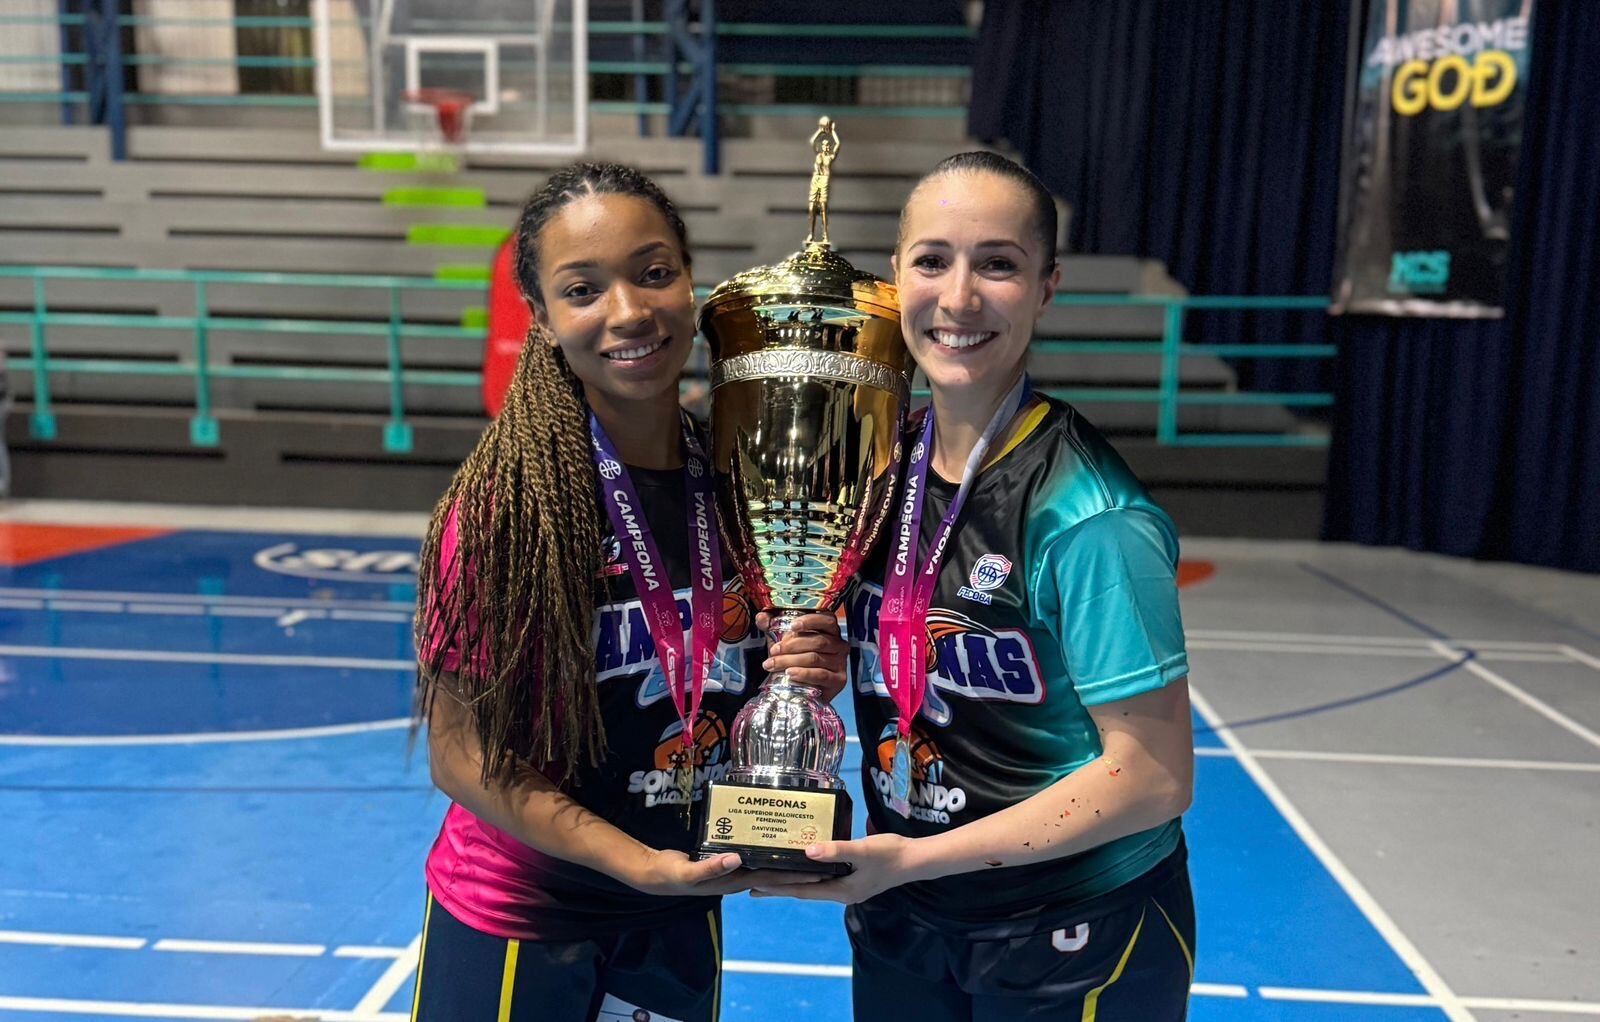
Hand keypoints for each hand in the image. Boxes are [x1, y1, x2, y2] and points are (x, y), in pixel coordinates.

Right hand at [625, 849, 826, 896]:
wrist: (655, 873)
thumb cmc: (671, 874)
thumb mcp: (686, 872)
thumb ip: (709, 868)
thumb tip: (737, 859)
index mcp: (734, 880)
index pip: (772, 878)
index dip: (796, 875)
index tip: (820, 871)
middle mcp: (738, 876)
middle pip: (776, 873)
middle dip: (800, 869)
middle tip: (826, 861)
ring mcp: (732, 869)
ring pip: (766, 864)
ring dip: (786, 860)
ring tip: (807, 850)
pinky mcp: (726, 859)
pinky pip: (752, 855)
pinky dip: (766, 850)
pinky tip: (774, 842)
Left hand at [748, 833, 919, 904]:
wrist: (916, 860)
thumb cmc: (891, 853)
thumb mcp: (863, 850)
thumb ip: (836, 850)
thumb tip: (807, 851)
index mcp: (841, 890)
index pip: (802, 890)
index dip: (778, 888)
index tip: (756, 886)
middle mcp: (842, 893)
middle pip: (803, 890)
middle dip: (779, 888)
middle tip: (753, 886)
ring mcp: (848, 887)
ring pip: (812, 885)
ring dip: (792, 882)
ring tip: (771, 878)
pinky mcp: (854, 880)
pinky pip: (824, 879)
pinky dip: (808, 874)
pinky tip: (803, 867)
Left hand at [759, 611, 849, 699]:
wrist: (804, 691)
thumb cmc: (796, 661)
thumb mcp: (784, 642)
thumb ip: (773, 628)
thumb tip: (761, 617)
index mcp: (830, 631)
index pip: (826, 620)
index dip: (810, 621)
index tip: (792, 626)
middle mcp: (839, 645)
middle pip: (817, 641)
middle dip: (792, 645)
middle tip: (774, 650)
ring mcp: (840, 663)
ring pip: (815, 658)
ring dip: (791, 660)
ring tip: (773, 664)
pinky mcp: (839, 680)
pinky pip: (821, 674)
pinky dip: (804, 674)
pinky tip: (790, 674)